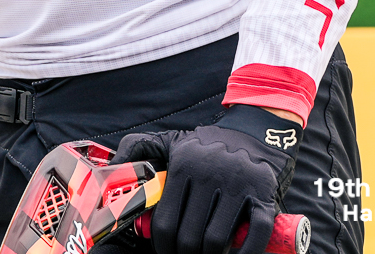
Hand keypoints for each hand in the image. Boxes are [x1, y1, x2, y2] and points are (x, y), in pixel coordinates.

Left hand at [113, 106, 297, 253]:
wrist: (255, 133)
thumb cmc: (206, 147)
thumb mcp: (170, 141)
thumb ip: (137, 150)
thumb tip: (109, 170)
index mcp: (182, 166)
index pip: (165, 221)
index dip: (163, 247)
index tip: (166, 252)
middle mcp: (209, 175)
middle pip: (190, 236)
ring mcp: (239, 186)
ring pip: (217, 239)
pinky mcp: (265, 196)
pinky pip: (256, 234)